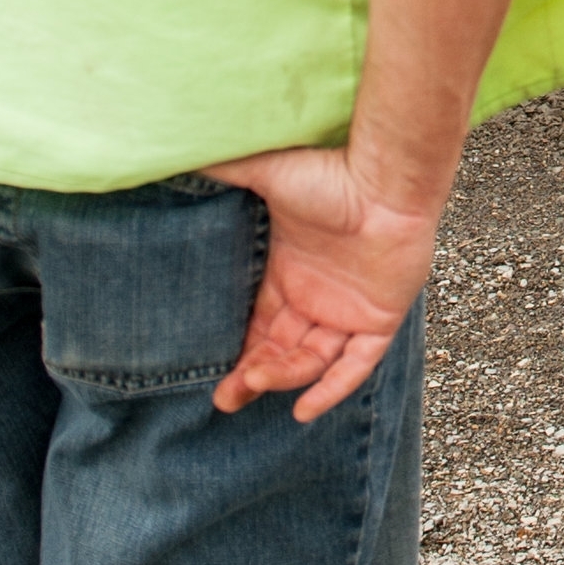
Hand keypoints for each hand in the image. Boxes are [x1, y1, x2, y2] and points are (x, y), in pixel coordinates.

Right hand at [203, 147, 442, 422]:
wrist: (384, 176)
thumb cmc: (330, 172)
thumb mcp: (267, 175)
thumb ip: (225, 173)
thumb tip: (178, 155)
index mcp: (291, 269)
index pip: (260, 324)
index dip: (239, 351)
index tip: (210, 376)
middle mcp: (319, 293)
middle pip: (281, 349)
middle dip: (253, 376)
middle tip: (225, 399)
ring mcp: (350, 307)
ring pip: (311, 359)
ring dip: (282, 377)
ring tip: (253, 384)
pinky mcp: (381, 317)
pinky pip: (357, 365)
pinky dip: (333, 389)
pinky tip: (304, 409)